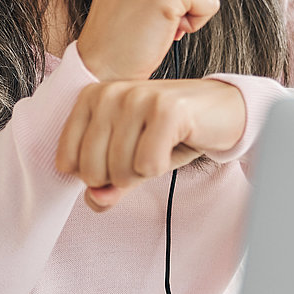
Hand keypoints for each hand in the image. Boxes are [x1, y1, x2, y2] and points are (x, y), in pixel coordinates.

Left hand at [56, 78, 246, 211]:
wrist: (224, 111)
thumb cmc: (172, 133)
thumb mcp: (132, 160)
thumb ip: (107, 184)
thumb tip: (95, 200)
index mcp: (91, 98)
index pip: (68, 162)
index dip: (97, 177)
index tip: (121, 158)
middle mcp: (109, 93)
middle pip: (93, 170)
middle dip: (122, 177)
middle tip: (145, 154)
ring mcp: (137, 97)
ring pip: (122, 170)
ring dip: (145, 171)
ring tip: (161, 147)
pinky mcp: (166, 109)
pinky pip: (149, 165)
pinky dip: (163, 166)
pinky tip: (175, 144)